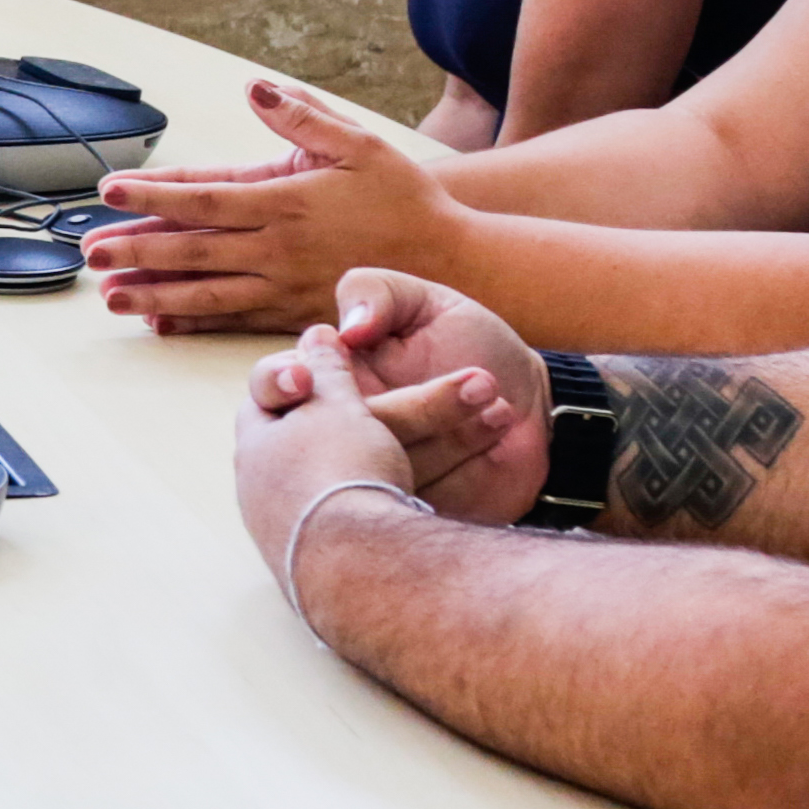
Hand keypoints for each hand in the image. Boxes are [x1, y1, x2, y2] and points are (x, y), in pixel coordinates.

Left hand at [86, 76, 453, 332]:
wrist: (453, 263)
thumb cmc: (405, 200)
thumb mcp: (359, 144)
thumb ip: (302, 117)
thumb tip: (254, 87)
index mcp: (285, 201)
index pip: (204, 196)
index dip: (152, 194)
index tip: (110, 190)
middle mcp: (276, 248)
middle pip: (192, 249)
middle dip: (135, 249)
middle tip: (88, 251)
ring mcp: (283, 286)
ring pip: (205, 292)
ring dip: (152, 293)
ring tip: (108, 295)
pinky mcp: (294, 314)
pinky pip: (234, 320)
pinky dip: (193, 320)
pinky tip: (160, 321)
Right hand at [252, 268, 553, 526]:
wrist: (535, 404)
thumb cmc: (472, 343)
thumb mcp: (425, 302)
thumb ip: (374, 292)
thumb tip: (345, 329)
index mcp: (327, 382)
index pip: (273, 387)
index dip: (277, 382)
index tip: (307, 378)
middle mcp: (338, 438)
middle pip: (332, 439)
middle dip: (411, 408)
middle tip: (478, 382)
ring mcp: (370, 481)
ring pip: (380, 470)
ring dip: (447, 428)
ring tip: (498, 400)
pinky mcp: (409, 516)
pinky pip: (417, 500)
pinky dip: (464, 463)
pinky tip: (499, 427)